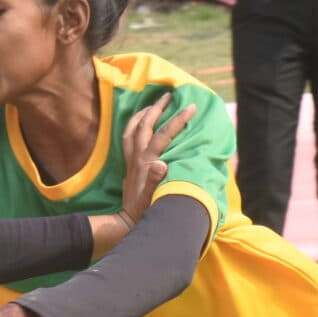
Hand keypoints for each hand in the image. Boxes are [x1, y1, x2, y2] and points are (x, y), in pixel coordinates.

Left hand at [119, 99, 195, 225]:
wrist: (126, 221)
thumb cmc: (144, 210)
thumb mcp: (153, 197)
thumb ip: (156, 180)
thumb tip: (161, 164)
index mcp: (147, 162)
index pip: (164, 135)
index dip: (177, 120)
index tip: (191, 107)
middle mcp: (137, 157)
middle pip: (145, 125)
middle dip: (157, 108)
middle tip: (168, 95)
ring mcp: (131, 159)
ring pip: (132, 129)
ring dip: (142, 114)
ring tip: (152, 104)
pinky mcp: (128, 164)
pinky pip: (127, 138)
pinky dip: (133, 126)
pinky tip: (139, 123)